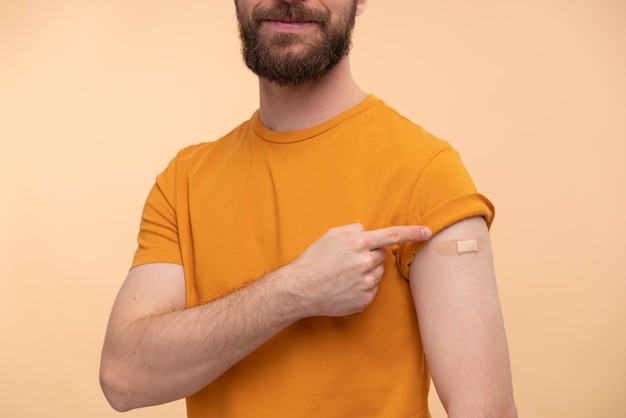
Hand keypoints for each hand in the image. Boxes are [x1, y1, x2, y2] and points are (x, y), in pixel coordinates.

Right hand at [285, 223, 430, 317]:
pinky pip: (372, 289)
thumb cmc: (313, 260)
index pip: (392, 235)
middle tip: (349, 259)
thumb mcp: (330, 235)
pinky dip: (362, 287)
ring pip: (378, 273)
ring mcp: (366, 283)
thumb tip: (367, 231)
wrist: (300, 289)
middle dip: (371, 254)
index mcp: (358, 244)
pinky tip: (345, 287)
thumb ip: (353, 230)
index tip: (428, 232)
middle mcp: (365, 263)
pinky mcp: (364, 300)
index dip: (412, 232)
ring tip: (344, 275)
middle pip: (381, 255)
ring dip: (367, 271)